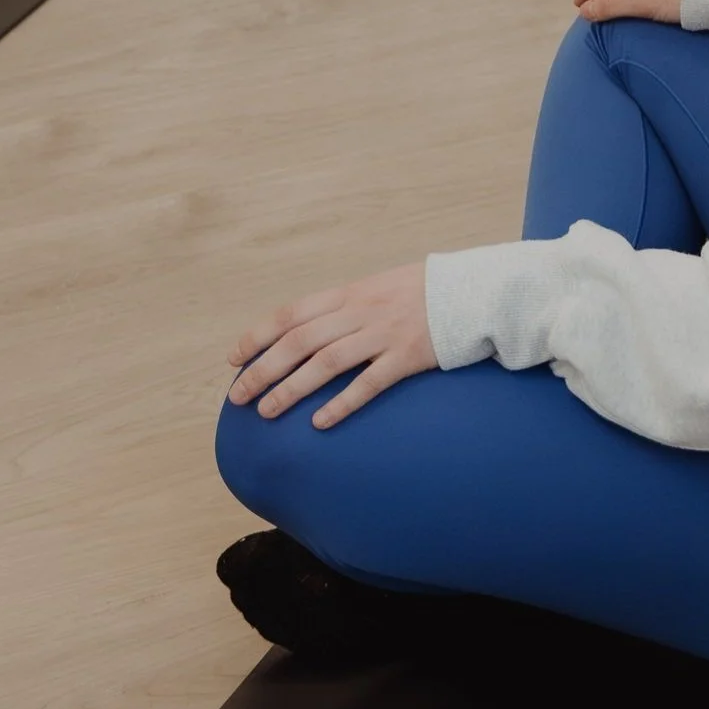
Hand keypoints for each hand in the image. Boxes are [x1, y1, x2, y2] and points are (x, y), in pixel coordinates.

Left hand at [227, 263, 435, 427]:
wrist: (473, 292)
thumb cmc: (423, 292)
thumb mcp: (379, 286)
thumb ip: (346, 305)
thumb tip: (305, 329)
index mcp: (351, 292)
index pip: (293, 313)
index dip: (259, 335)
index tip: (234, 358)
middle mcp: (362, 311)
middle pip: (301, 341)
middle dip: (264, 368)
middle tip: (238, 396)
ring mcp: (385, 334)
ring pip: (327, 362)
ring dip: (292, 388)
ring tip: (267, 411)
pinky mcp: (407, 357)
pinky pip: (369, 382)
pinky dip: (341, 402)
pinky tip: (319, 422)